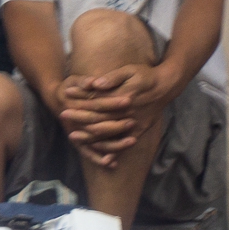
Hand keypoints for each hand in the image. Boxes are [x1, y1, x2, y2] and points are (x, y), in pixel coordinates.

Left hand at [56, 64, 175, 168]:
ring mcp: (134, 123)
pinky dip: (114, 151)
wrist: (166, 86)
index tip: (65, 99)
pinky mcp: (139, 130)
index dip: (80, 100)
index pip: (97, 101)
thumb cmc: (145, 75)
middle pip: (100, 118)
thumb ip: (112, 78)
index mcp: (123, 97)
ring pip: (109, 133)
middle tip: (62, 117)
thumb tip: (94, 83)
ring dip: (90, 137)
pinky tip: (103, 158)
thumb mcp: (129, 71)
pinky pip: (124, 142)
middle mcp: (128, 112)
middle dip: (79, 119)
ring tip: (73, 137)